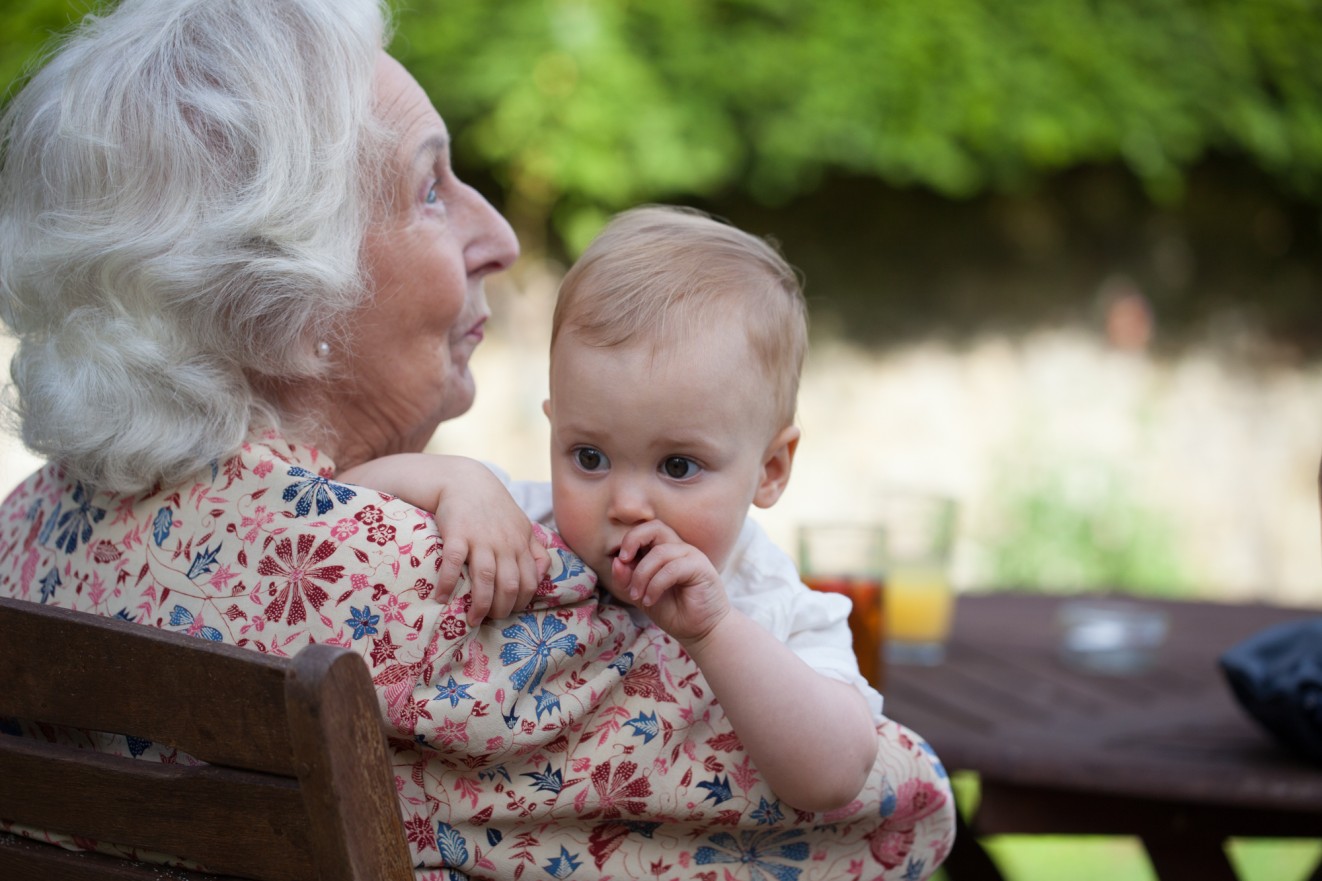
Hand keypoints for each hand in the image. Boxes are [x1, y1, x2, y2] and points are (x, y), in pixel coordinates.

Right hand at [338, 454, 548, 623]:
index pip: (530, 581)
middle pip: (510, 585)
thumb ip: (536, 549)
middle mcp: (504, 543)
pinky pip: (452, 564)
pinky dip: (447, 584)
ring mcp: (480, 539)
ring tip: (472, 619)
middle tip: (492, 619)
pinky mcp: (456, 534)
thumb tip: (543, 575)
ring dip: (480, 605)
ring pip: (486, 579)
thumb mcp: (522, 524)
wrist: (464, 481)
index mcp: (521, 543)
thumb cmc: (493, 507)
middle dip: (503, 609)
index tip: (510, 611)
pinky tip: (442, 598)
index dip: (522, 601)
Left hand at [613, 520, 729, 642]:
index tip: (620, 563)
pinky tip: (650, 600)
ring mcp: (690, 555)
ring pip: (659, 552)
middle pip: (655, 527)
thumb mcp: (641, 595)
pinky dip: (655, 585)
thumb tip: (616, 561)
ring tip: (637, 596)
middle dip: (633, 540)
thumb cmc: (673, 611)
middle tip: (624, 561)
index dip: (629, 541)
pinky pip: (672, 568)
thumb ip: (627, 579)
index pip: (645, 531)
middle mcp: (678, 548)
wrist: (699, 630)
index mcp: (664, 550)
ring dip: (641, 575)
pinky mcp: (700, 567)